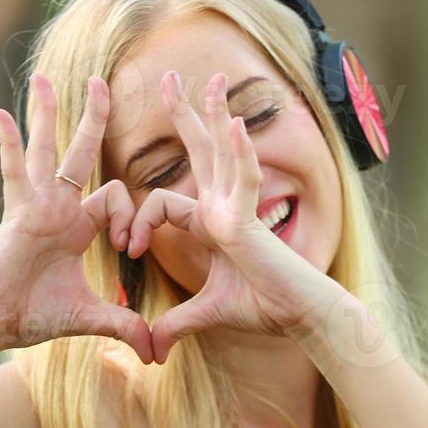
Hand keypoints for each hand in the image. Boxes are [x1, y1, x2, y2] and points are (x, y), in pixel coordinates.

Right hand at [0, 73, 153, 362]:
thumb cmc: (34, 318)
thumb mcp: (91, 317)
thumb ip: (126, 325)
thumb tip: (157, 355)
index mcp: (78, 226)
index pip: (116, 197)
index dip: (132, 216)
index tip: (132, 247)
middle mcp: (58, 208)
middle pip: (81, 153)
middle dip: (94, 118)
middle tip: (104, 81)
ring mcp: (35, 207)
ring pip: (46, 151)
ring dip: (47, 114)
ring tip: (45, 77)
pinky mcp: (15, 214)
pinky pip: (13, 172)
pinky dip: (8, 144)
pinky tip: (2, 113)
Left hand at [128, 70, 338, 363]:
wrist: (299, 317)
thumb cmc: (262, 308)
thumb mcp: (205, 314)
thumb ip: (176, 324)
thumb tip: (153, 350)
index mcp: (209, 223)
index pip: (161, 203)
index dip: (137, 224)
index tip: (128, 251)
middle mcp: (223, 207)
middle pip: (199, 152)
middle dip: (183, 115)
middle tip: (165, 77)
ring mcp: (238, 209)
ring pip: (221, 153)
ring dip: (215, 114)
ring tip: (212, 79)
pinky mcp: (250, 221)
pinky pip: (244, 180)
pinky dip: (239, 154)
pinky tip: (234, 126)